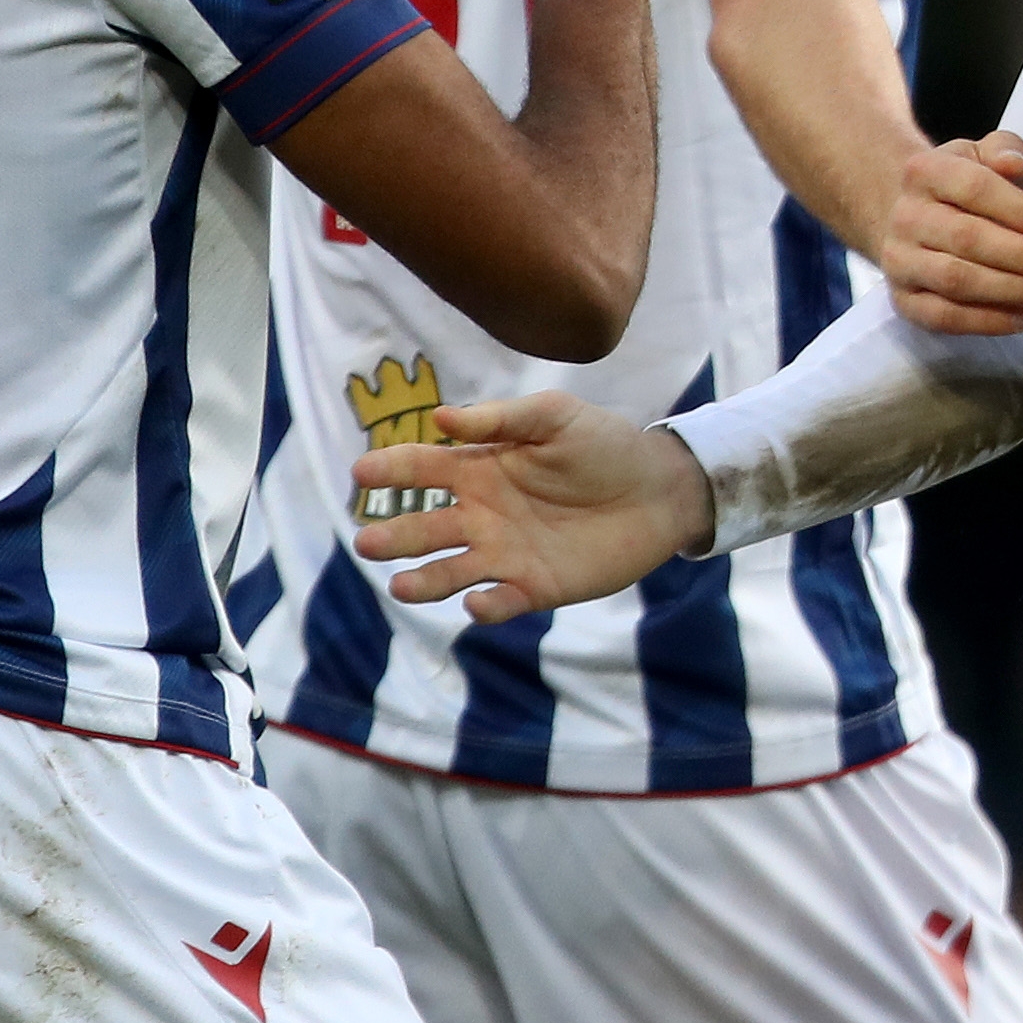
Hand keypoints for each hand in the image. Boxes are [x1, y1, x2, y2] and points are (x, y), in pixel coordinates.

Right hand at [350, 391, 712, 621]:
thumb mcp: (557, 416)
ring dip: (425, 581)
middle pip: (425, 529)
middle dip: (395, 536)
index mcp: (479, 469)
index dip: (391, 470)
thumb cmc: (605, 445)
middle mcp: (481, 515)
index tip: (362, 473)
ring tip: (401, 586)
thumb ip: (503, 417)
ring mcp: (504, 554)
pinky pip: (501, 601)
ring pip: (450, 572)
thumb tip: (441, 416)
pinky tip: (477, 601)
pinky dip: (486, 605)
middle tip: (369, 541)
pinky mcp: (535, 586)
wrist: (660, 488)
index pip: (422, 470)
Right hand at [887, 133, 1022, 334]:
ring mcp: (899, 260)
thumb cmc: (963, 185)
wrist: (911, 216)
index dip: (1021, 211)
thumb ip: (1004, 149)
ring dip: (1011, 291)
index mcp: (925, 171)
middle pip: (967, 238)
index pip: (976, 188)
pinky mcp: (904, 299)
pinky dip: (989, 322)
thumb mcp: (982, 154)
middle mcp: (906, 216)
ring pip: (956, 280)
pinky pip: (943, 317)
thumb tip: (1014, 163)